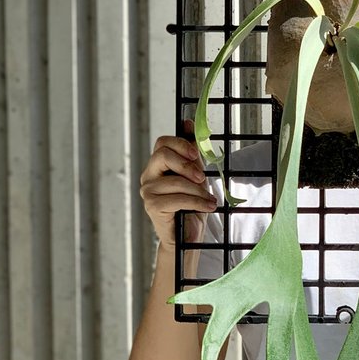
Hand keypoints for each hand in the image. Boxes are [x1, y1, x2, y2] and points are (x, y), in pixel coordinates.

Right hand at [139, 128, 216, 249]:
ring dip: (198, 191)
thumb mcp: (196, 177)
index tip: (196, 154)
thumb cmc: (192, 206)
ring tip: (210, 201)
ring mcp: (147, 191)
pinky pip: (177, 199)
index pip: (162, 142)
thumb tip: (188, 122)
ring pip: (175, 181)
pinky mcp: (152, 206)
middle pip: (162, 155)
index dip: (180, 143)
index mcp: (158, 165)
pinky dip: (196, 203)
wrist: (188, 236)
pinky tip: (208, 207)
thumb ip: (193, 154)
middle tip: (201, 178)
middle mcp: (149, 176)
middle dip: (186, 165)